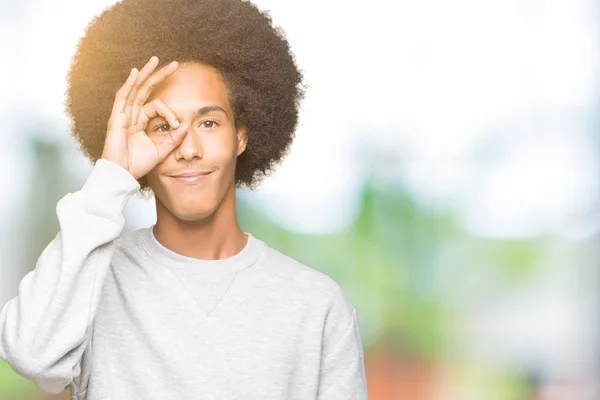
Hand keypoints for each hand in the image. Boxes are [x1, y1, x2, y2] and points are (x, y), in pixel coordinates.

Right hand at [101, 56, 188, 179]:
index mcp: (141, 121)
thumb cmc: (138, 164)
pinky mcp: (117, 118)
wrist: (123, 174)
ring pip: (135, 88)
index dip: (171, 113)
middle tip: (175, 64)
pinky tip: (136, 73)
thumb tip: (186, 125)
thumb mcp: (162, 150)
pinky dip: (129, 84)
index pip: (158, 107)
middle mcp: (132, 114)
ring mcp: (123, 114)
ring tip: (155, 60)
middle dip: (159, 76)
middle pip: (146, 89)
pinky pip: (123, 97)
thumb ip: (174, 138)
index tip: (177, 125)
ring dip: (146, 73)